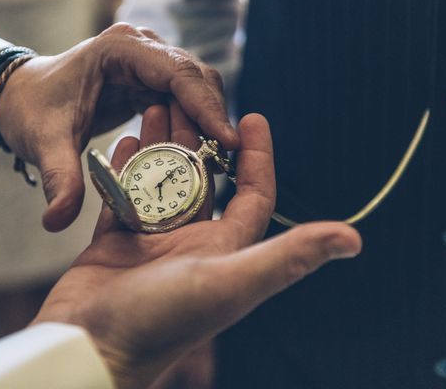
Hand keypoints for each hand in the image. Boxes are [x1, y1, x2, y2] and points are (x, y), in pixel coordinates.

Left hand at [0, 24, 237, 231]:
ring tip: (219, 162)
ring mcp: (149, 60)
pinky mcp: (151, 79)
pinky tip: (201, 155)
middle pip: (196, 77)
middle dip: (214, 117)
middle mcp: (141, 47)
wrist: (22, 96)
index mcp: (120, 49)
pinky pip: (185, 99)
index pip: (178, 72)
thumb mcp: (44, 143)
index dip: (206, 106)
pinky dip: (195, 124)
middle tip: (228, 160)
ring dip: (208, 122)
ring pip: (197, 88)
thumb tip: (57, 222)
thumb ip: (59, 179)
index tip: (229, 141)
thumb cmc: (32, 111)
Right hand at [32, 103, 361, 387]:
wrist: (92, 347)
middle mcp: (191, 243)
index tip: (254, 117)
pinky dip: (125, 168)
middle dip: (198, 138)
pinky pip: (123, 195)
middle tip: (189, 98)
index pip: (253, 194)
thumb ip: (288, 257)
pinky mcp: (114, 242)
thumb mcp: (231, 283)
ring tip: (155, 108)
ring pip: (161, 181)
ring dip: (161, 146)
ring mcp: (151, 241)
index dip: (259, 157)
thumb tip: (353, 239)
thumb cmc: (160, 321)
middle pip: (201, 178)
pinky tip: (125, 140)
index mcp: (224, 249)